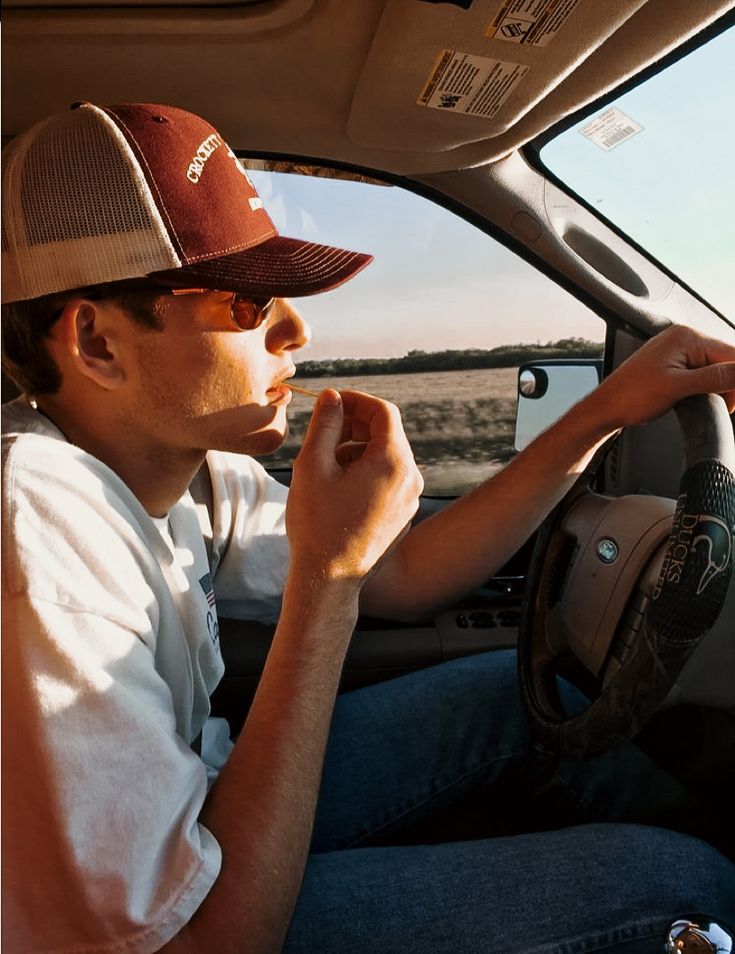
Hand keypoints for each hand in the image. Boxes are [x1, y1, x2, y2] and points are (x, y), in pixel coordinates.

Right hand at [286, 389, 423, 582]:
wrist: (330, 580)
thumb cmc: (318, 524)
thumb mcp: (313, 465)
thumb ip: (325, 424)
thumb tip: (332, 397)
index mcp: (394, 461)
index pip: (383, 411)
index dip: (355, 401)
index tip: (330, 404)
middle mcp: (411, 478)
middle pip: (386, 435)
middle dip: (353, 428)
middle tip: (321, 436)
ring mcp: (410, 500)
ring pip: (386, 460)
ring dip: (356, 453)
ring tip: (324, 469)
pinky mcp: (403, 517)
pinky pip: (387, 483)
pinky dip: (365, 475)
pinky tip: (337, 491)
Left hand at [588, 325, 734, 432]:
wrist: (607, 408)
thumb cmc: (631, 396)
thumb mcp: (678, 387)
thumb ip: (715, 378)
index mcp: (686, 337)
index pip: (731, 354)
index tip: (733, 401)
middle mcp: (683, 338)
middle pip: (725, 360)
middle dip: (728, 385)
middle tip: (723, 407)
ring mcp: (678, 350)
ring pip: (715, 368)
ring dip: (717, 388)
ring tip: (700, 402)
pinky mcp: (673, 363)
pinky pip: (701, 372)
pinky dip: (705, 388)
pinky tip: (695, 398)